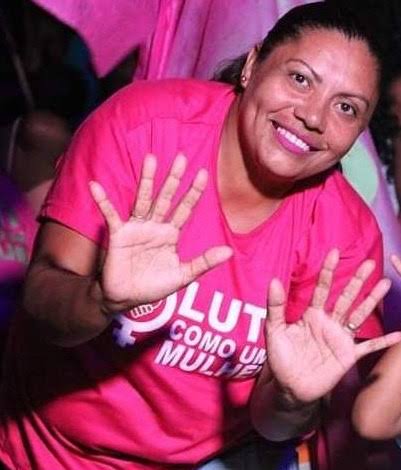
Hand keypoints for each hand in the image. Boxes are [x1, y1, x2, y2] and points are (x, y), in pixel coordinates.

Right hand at [90, 153, 231, 312]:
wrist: (127, 299)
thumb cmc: (154, 286)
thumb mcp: (183, 275)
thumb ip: (204, 262)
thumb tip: (229, 252)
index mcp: (171, 234)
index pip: (184, 209)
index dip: (193, 192)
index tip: (203, 173)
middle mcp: (155, 226)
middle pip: (166, 197)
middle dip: (173, 179)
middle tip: (182, 157)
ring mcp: (137, 228)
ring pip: (143, 199)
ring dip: (147, 180)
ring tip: (151, 159)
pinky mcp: (119, 234)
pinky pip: (111, 215)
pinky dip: (103, 201)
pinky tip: (96, 186)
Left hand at [266, 249, 400, 403]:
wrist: (290, 386)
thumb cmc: (280, 358)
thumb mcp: (274, 330)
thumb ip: (276, 307)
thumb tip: (274, 281)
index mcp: (312, 314)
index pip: (322, 288)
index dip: (328, 271)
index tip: (335, 252)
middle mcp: (329, 322)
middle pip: (346, 297)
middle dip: (357, 280)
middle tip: (369, 263)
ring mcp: (340, 338)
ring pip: (359, 315)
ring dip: (372, 300)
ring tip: (386, 284)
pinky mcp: (348, 355)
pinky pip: (369, 347)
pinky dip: (384, 341)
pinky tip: (400, 334)